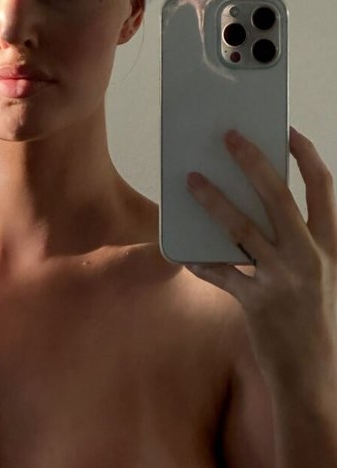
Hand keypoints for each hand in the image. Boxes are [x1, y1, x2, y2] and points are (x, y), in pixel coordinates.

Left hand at [185, 126, 336, 389]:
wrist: (312, 377)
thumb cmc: (311, 317)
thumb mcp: (317, 274)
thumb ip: (295, 240)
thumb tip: (249, 201)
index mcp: (330, 245)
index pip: (322, 188)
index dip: (306, 155)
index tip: (288, 131)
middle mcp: (310, 257)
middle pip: (279, 197)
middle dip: (253, 161)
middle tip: (230, 136)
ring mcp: (284, 280)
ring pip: (242, 228)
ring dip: (213, 200)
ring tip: (192, 180)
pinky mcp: (257, 302)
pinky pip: (221, 272)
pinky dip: (202, 260)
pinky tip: (185, 252)